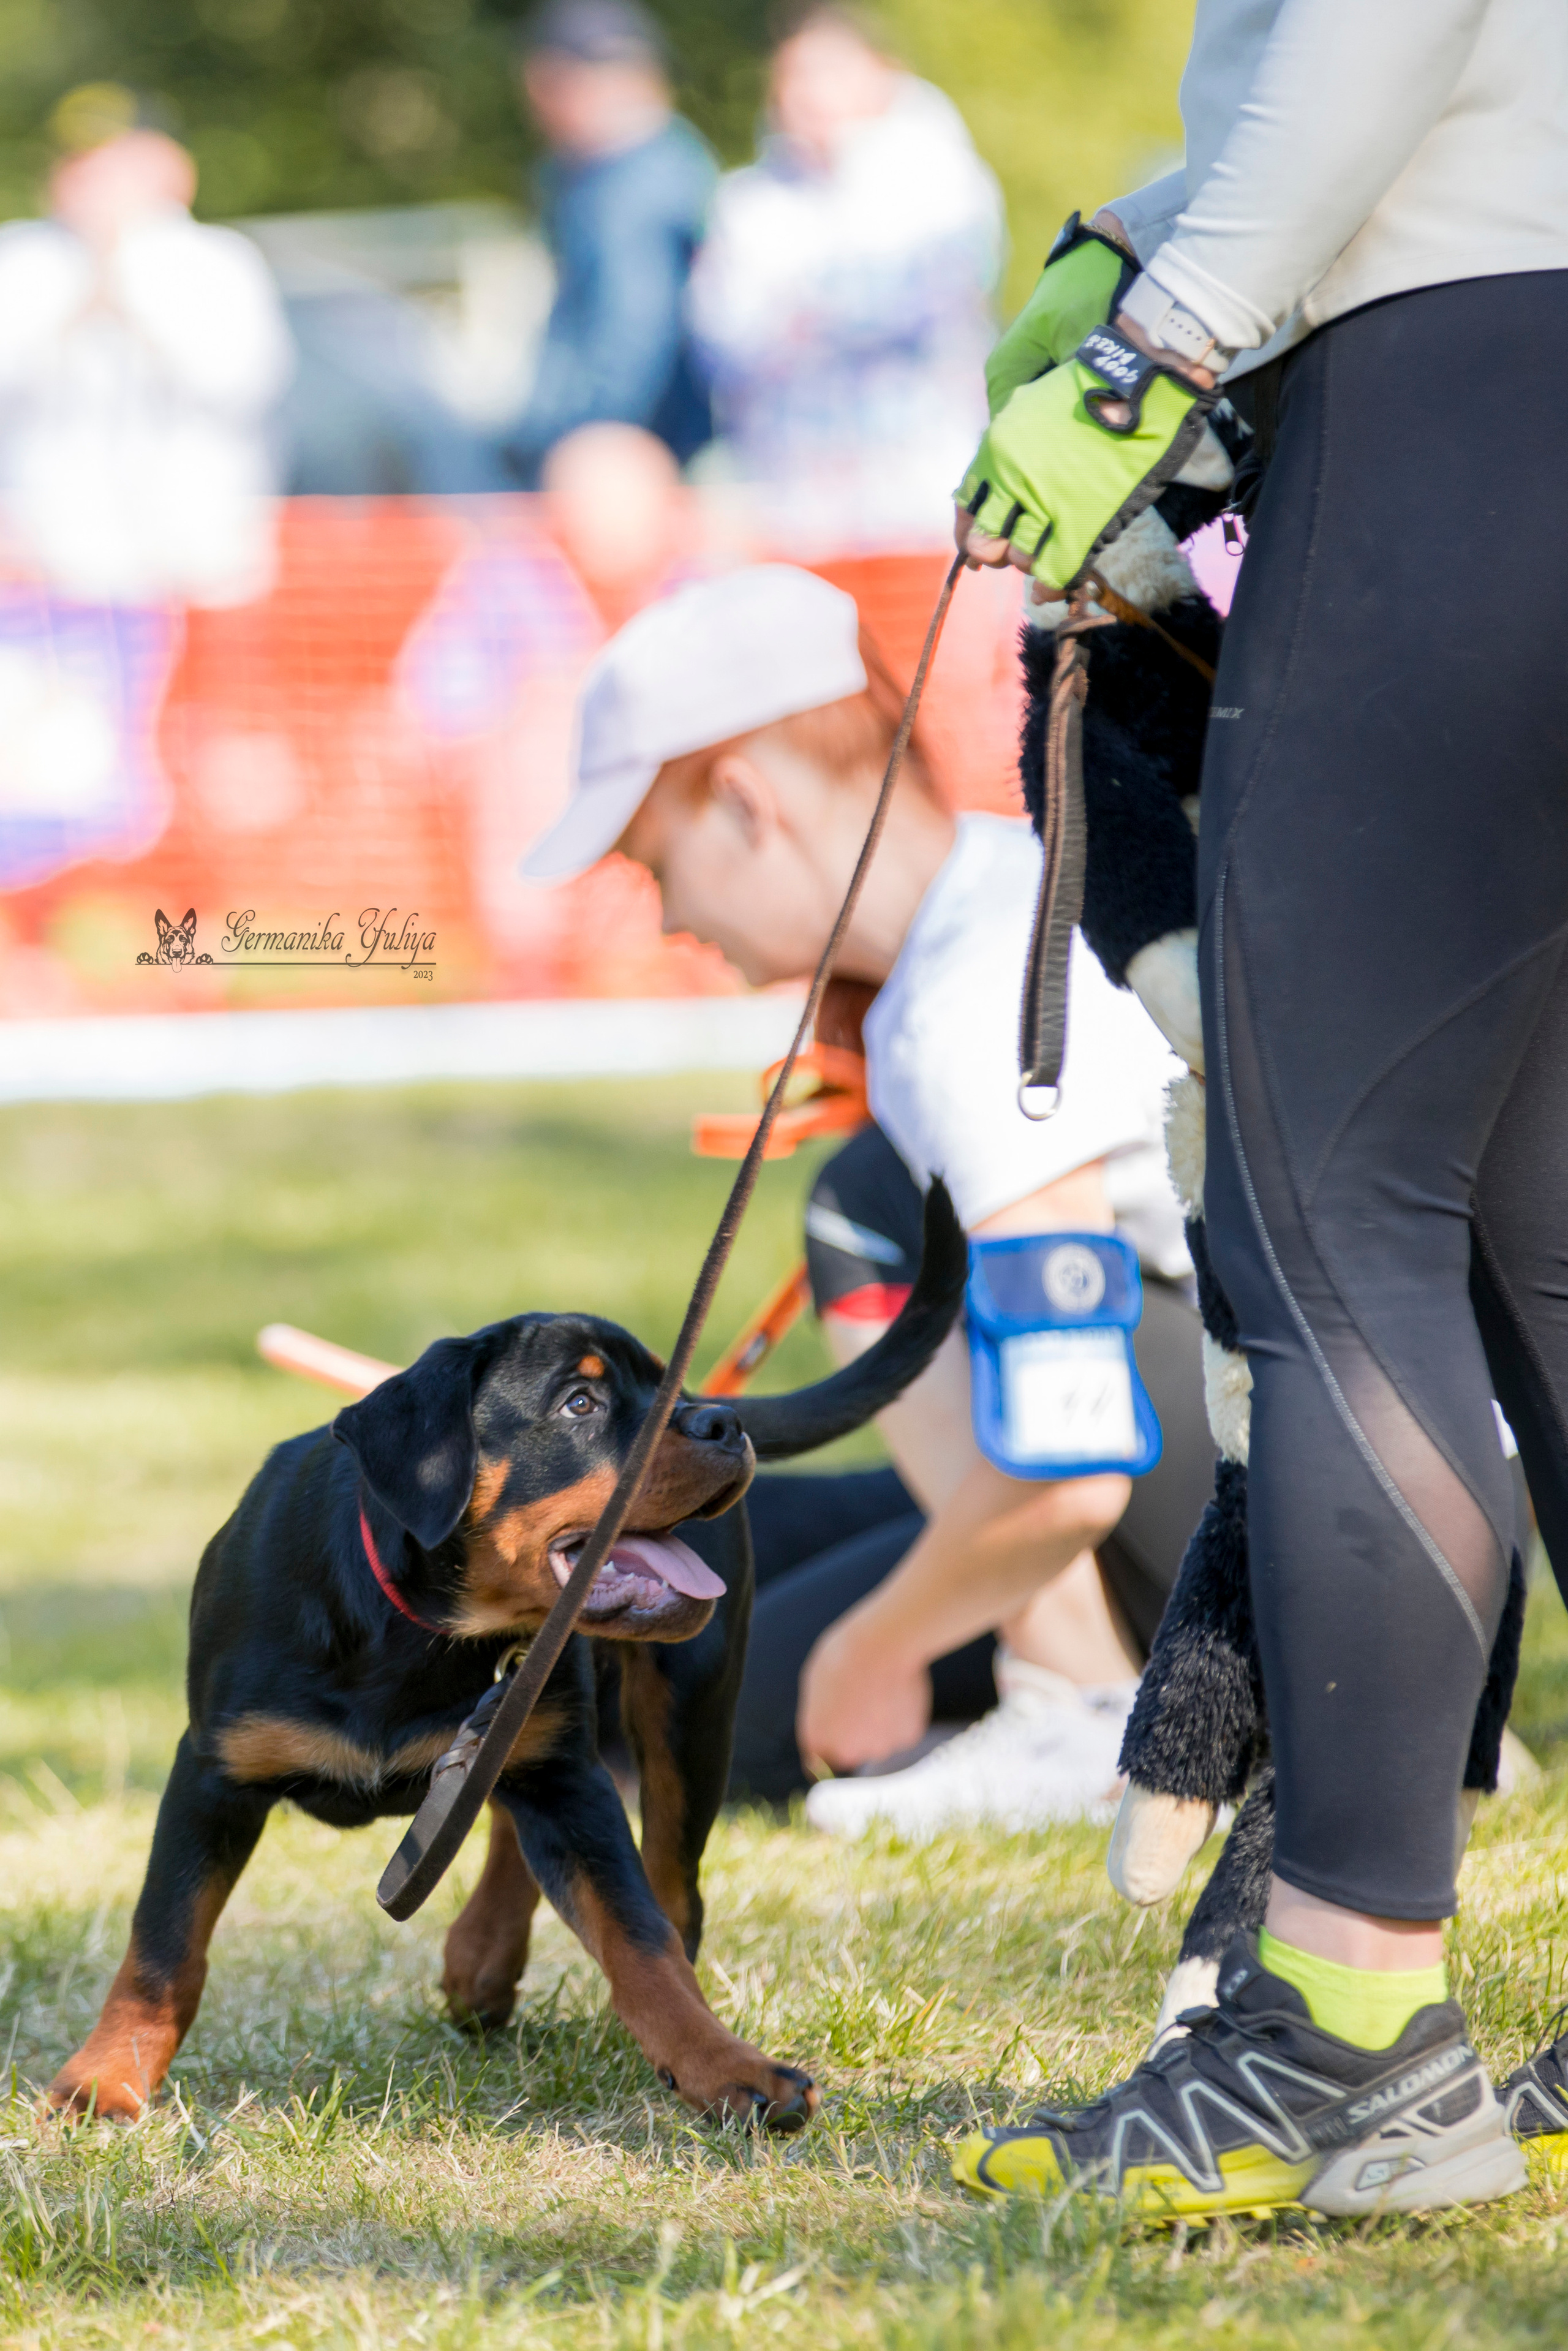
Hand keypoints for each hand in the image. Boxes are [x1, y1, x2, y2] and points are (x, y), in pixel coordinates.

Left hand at [797, 1608, 931, 1775]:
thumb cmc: (844, 1654)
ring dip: (880, 1723)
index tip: (837, 1727)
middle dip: (855, 1732)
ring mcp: (880, 1748)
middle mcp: (848, 1753)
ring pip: (879, 1740)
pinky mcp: (907, 1738)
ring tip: (881, 1689)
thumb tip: (831, 1725)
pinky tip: (898, 1691)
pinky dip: (901, 1716)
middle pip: (851, 1750)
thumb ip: (820, 1715)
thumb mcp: (816, 1683)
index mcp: (818, 1740)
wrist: (884, 1644)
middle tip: (862, 1698)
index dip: (828, 1742)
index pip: (818, 1761)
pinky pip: (901, 1730)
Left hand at [952, 327, 1215, 587]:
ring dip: (1031, 560)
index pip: (966, 507)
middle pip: (986, 544)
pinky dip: (1051, 585)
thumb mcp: (1030, 406)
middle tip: (1015, 543)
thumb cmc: (1091, 389)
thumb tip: (996, 487)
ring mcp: (1049, 505)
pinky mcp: (1084, 524)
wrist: (1142, 378)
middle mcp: (1014, 482)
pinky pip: (1055, 573)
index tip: (979, 539)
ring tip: (1046, 547)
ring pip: (1020, 560)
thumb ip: (1008, 445)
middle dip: (997, 550)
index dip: (970, 530)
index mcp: (996, 451)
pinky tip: (1050, 588)